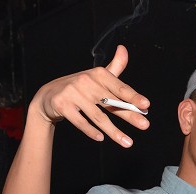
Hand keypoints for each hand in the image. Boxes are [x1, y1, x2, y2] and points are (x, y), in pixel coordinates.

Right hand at [29, 45, 149, 147]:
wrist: (49, 94)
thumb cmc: (80, 87)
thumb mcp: (96, 76)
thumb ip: (114, 67)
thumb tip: (124, 49)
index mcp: (98, 74)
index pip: (119, 87)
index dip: (133, 96)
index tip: (146, 105)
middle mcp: (86, 82)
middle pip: (111, 103)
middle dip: (129, 115)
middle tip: (145, 125)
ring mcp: (73, 94)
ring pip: (98, 116)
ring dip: (114, 131)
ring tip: (128, 142)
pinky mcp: (62, 105)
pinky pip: (80, 121)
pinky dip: (90, 130)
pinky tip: (101, 138)